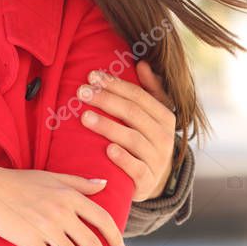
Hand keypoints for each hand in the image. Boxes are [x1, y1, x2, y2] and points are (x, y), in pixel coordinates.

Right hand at [0, 161, 125, 245]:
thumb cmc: (18, 181)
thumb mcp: (50, 176)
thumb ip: (79, 182)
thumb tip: (104, 182)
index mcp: (68, 195)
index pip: (103, 220)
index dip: (116, 238)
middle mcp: (61, 212)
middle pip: (93, 245)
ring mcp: (46, 228)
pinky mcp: (30, 241)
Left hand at [77, 62, 176, 200]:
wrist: (151, 179)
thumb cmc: (145, 138)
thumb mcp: (151, 114)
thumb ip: (149, 89)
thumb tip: (144, 64)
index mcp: (165, 117)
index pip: (139, 96)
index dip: (115, 85)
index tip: (92, 76)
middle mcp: (164, 137)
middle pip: (133, 114)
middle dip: (106, 100)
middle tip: (81, 93)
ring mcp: (157, 160)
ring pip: (133, 139)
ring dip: (108, 127)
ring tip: (85, 117)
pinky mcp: (147, 181)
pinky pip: (136, 169)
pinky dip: (123, 159)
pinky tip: (107, 150)